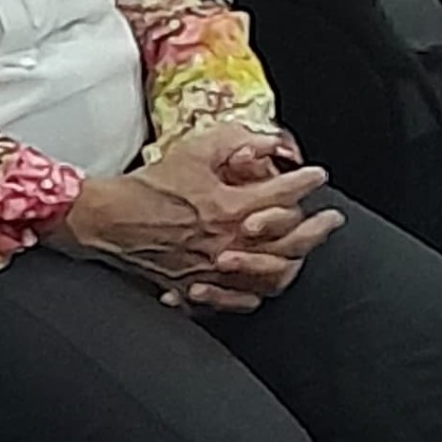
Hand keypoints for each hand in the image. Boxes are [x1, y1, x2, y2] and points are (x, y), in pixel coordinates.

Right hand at [59, 127, 340, 311]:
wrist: (108, 220)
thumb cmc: (149, 185)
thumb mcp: (192, 150)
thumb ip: (235, 141)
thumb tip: (269, 143)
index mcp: (230, 207)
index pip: (284, 194)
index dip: (306, 181)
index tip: (316, 175)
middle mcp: (229, 243)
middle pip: (290, 241)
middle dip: (318, 226)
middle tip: (332, 217)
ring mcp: (216, 270)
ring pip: (273, 274)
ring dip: (297, 260)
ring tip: (308, 250)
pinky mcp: (199, 288)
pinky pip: (241, 299)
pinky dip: (260, 290)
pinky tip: (269, 279)